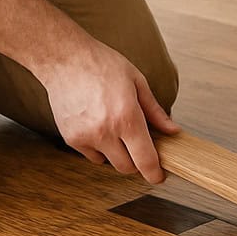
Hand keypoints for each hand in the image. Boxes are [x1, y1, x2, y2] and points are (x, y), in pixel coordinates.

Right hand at [41, 39, 180, 183]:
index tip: (158, 175)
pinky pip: (91, 155)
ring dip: (116, 153)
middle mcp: (105, 131)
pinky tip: (97, 124)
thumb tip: (172, 130)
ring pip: (108, 162)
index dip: (155, 173)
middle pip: (127, 167)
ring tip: (114, 126)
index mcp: (126, 117)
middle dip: (136, 161)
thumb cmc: (102, 64)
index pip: (145, 160)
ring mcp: (85, 137)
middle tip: (138, 143)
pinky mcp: (71, 138)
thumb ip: (155, 111)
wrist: (64, 59)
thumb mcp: (137, 81)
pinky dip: (98, 147)